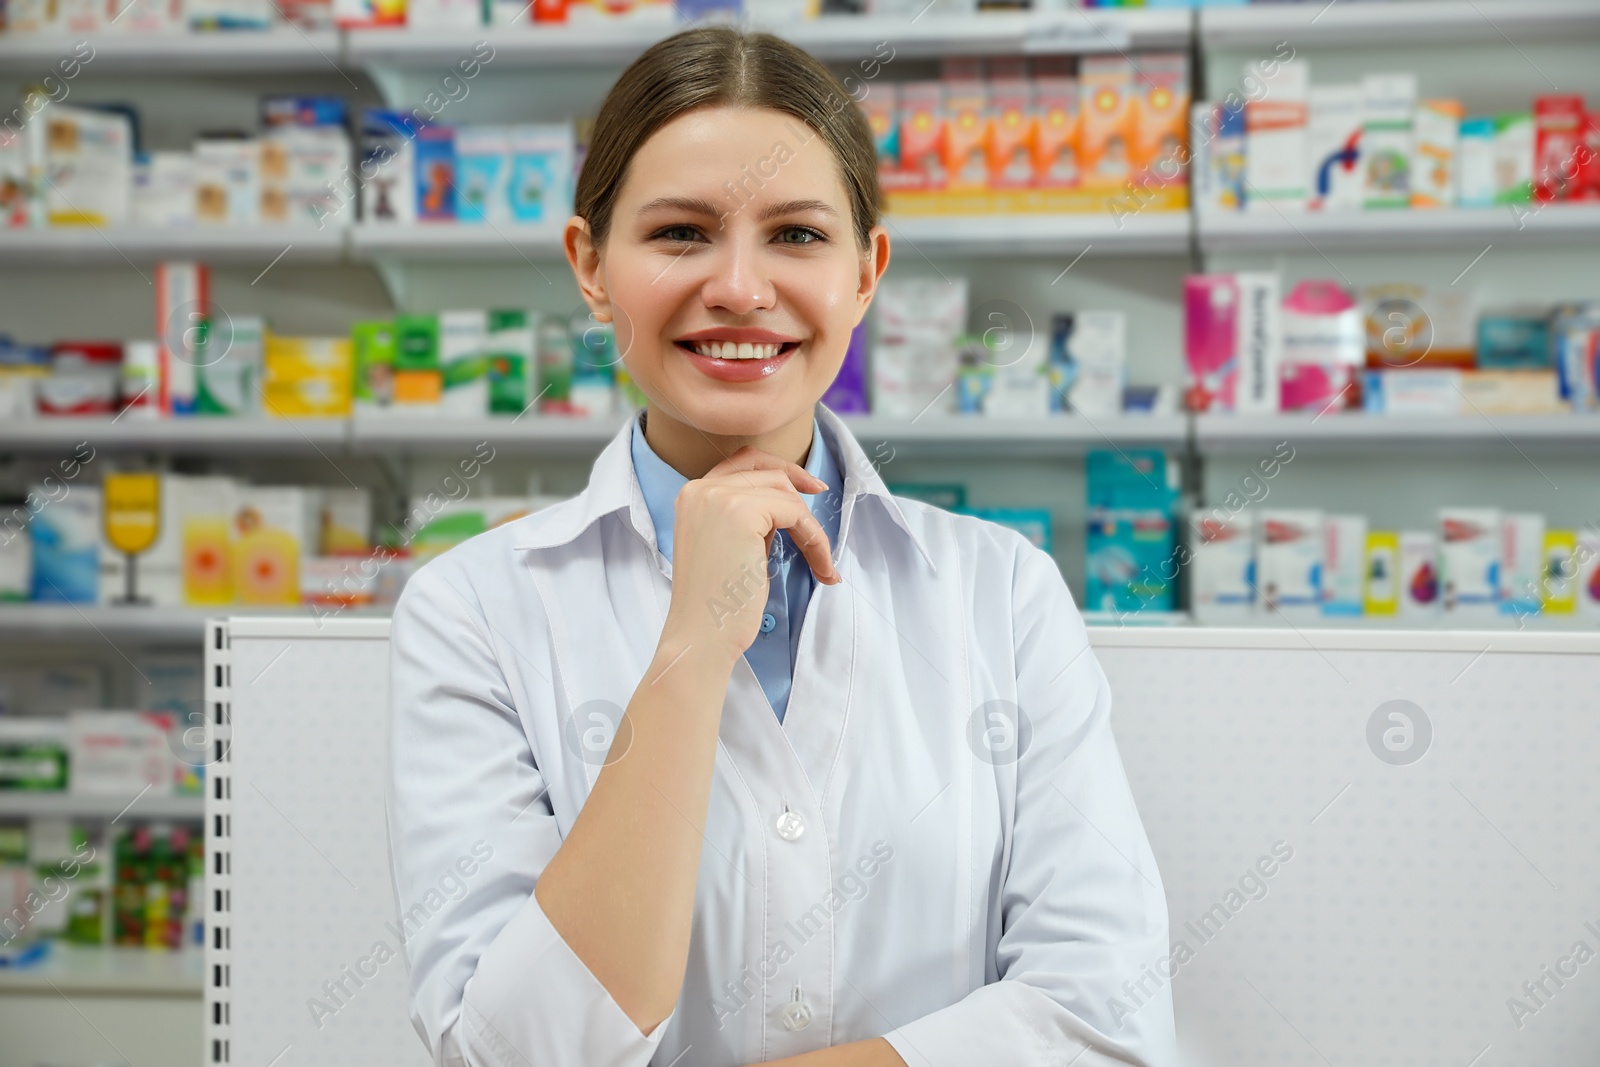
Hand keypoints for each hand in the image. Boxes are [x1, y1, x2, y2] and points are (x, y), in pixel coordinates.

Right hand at [661, 445, 840, 666]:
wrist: (701, 635)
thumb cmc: (716, 603)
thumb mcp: (726, 546)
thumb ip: (746, 518)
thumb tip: (785, 505)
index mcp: (692, 495)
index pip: (742, 462)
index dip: (780, 471)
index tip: (810, 489)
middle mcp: (701, 488)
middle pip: (766, 471)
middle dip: (800, 495)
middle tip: (822, 525)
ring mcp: (719, 497)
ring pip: (785, 493)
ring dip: (811, 528)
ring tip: (821, 563)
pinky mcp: (742, 512)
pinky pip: (796, 513)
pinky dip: (815, 539)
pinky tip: (821, 566)